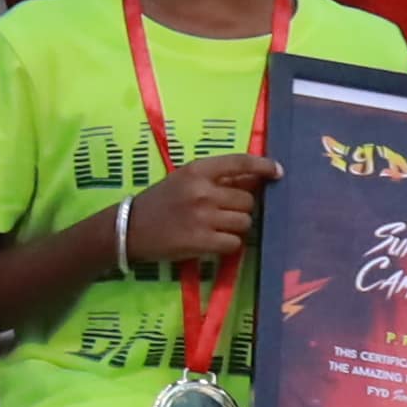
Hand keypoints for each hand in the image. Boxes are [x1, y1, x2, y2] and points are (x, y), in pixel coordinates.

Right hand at [126, 148, 269, 271]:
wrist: (129, 228)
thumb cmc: (159, 202)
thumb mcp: (184, 180)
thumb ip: (216, 179)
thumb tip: (254, 180)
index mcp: (197, 170)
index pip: (239, 162)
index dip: (263, 166)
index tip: (278, 172)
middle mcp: (202, 191)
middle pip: (247, 200)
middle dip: (241, 208)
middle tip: (225, 214)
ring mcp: (203, 217)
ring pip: (244, 222)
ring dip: (237, 228)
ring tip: (218, 229)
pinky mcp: (202, 241)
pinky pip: (234, 243)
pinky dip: (228, 244)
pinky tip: (213, 242)